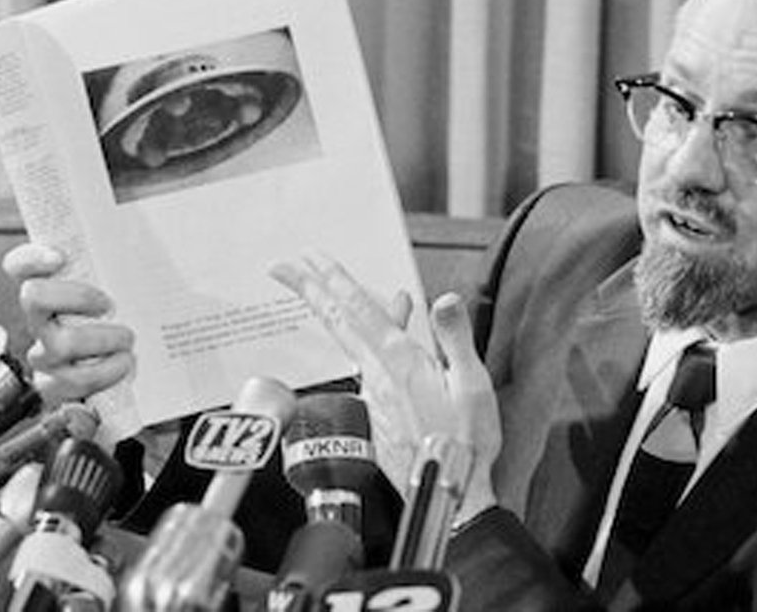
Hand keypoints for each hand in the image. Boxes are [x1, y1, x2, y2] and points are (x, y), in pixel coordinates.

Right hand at [2, 243, 135, 404]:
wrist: (122, 371)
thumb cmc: (120, 320)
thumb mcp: (118, 289)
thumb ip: (117, 266)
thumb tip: (144, 233)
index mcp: (50, 289)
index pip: (20, 265)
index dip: (31, 258)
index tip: (59, 257)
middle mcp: (39, 319)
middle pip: (34, 297)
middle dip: (78, 296)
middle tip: (109, 304)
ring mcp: (44, 353)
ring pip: (60, 344)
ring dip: (102, 340)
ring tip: (128, 340)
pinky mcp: (54, 385)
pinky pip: (72, 382)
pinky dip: (105, 373)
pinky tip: (124, 364)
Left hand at [270, 252, 500, 523]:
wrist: (447, 496)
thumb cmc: (465, 446)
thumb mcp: (473, 386)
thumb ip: (455, 338)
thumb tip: (443, 301)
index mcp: (401, 362)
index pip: (359, 309)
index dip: (332, 280)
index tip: (308, 259)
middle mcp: (379, 374)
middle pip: (337, 321)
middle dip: (310, 289)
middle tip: (284, 266)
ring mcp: (374, 394)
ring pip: (349, 340)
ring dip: (332, 309)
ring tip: (323, 285)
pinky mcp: (377, 411)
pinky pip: (365, 362)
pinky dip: (365, 338)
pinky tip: (378, 332)